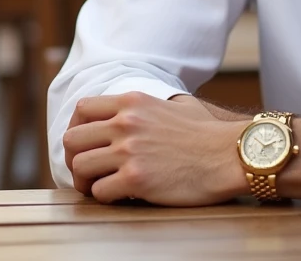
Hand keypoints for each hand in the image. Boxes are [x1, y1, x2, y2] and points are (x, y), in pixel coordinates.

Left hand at [62, 91, 247, 205]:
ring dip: (87, 182)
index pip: (82, 108)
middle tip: (89, 171)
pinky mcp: (136, 179)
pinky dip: (107, 198)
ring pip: (80, 167)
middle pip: (72, 140)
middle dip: (75, 159)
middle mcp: (126, 123)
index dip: (77, 128)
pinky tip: (123, 196)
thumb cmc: (206, 134)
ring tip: (102, 186)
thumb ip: (148, 106)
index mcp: (133, 101)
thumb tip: (134, 113)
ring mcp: (129, 151)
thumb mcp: (175, 104)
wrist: (228, 155)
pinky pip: (99, 192)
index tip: (86, 144)